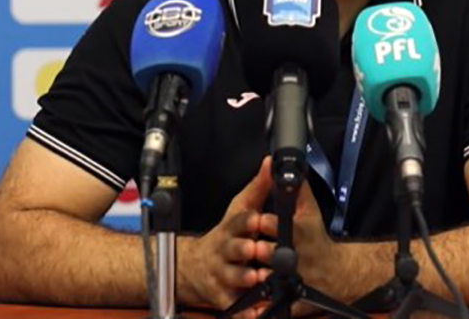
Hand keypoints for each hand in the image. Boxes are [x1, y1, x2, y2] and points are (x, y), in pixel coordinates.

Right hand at [180, 156, 273, 315]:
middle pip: (234, 248)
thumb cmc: (226, 235)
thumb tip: (271, 163)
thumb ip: (259, 187)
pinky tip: (255, 311)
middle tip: (257, 249)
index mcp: (231, 228)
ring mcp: (223, 273)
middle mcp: (225, 250)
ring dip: (245, 276)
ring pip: (233, 275)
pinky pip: (235, 305)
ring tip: (258, 277)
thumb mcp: (240, 209)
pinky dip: (245, 310)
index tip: (258, 218)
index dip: (248, 220)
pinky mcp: (224, 296)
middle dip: (245, 249)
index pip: (239, 221)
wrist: (196, 267)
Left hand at [257, 179, 350, 302]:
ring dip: (261, 279)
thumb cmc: (318, 239)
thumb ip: (297, 190)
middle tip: (252, 249)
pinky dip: (266, 307)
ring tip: (252, 276)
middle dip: (263, 251)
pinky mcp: (294, 299)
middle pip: (274, 253)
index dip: (266, 223)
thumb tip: (282, 166)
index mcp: (298, 233)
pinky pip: (278, 305)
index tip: (257, 220)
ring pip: (273, 280)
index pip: (278, 225)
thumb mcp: (310, 211)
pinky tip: (255, 307)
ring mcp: (295, 279)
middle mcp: (296, 256)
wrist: (339, 272)